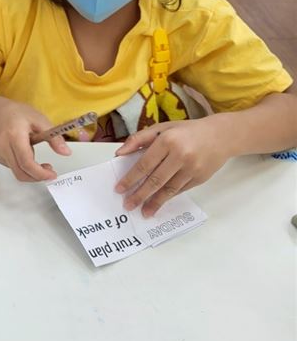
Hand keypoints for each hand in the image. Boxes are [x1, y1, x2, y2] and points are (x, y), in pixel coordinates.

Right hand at [0, 100, 70, 181]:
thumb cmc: (15, 113)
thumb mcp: (39, 119)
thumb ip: (53, 137)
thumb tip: (66, 152)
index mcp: (14, 135)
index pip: (26, 162)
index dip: (40, 173)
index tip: (52, 174)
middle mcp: (3, 146)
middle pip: (20, 173)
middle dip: (37, 177)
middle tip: (49, 172)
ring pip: (16, 172)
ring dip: (30, 171)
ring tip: (34, 154)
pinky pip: (12, 167)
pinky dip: (22, 165)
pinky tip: (23, 151)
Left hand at [115, 119, 230, 216]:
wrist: (221, 136)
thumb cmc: (187, 131)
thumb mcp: (162, 128)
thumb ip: (138, 139)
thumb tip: (119, 153)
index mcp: (168, 140)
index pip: (144, 164)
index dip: (131, 178)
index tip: (119, 189)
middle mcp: (181, 155)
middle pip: (156, 180)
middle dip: (140, 195)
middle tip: (128, 205)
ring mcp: (192, 168)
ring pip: (169, 189)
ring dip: (155, 202)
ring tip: (143, 211)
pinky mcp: (200, 178)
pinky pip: (180, 190)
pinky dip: (168, 197)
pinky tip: (159, 203)